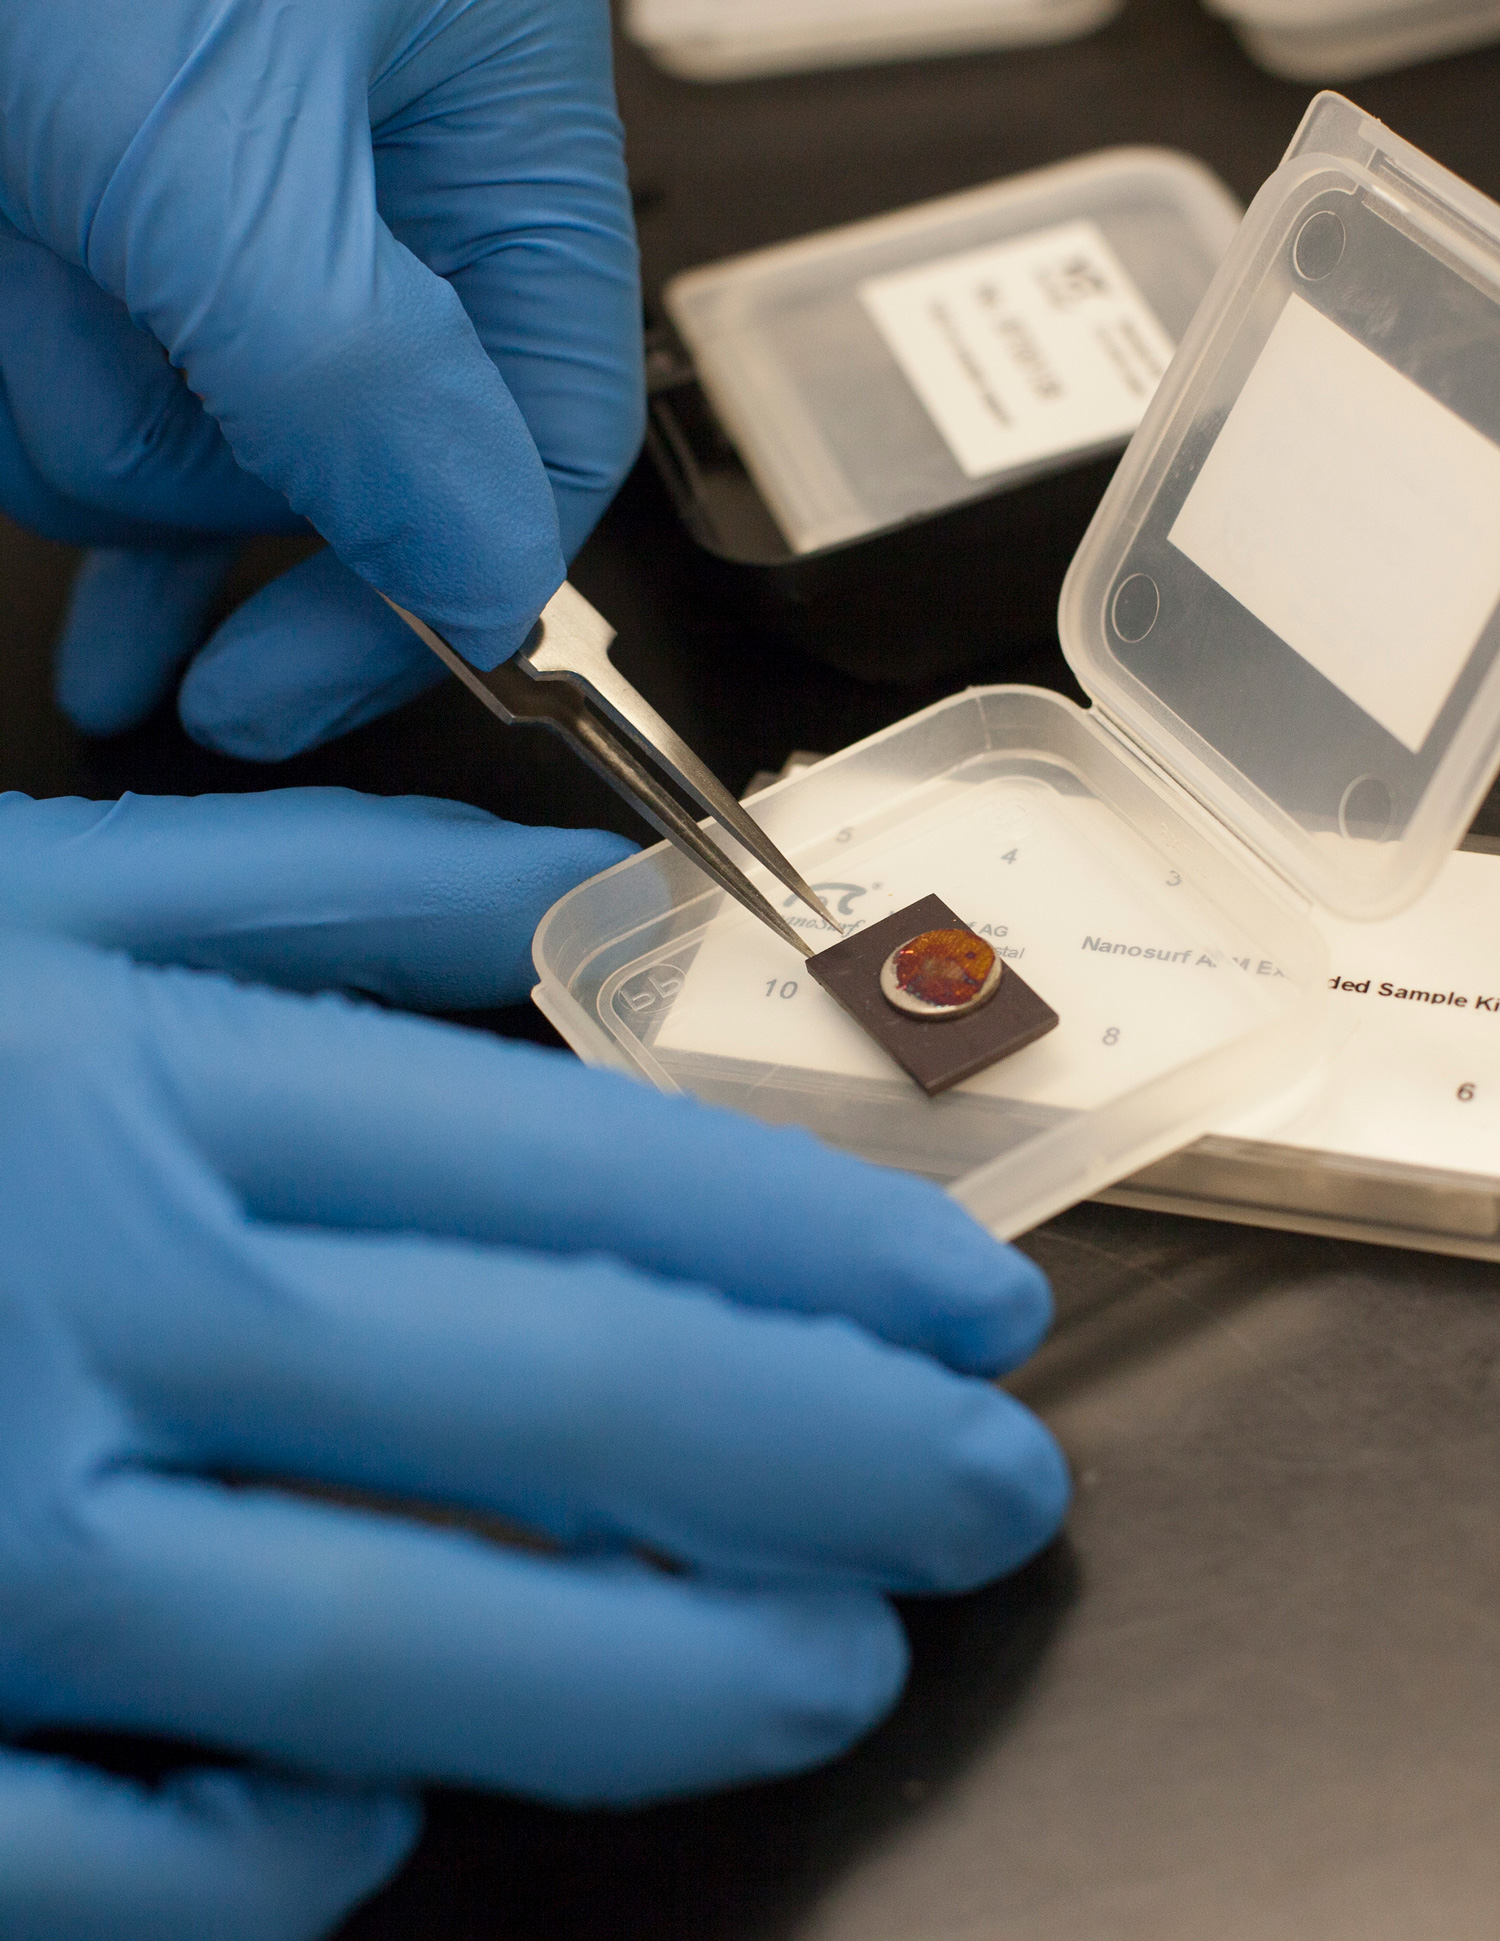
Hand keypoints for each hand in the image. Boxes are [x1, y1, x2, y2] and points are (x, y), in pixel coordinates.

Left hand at [0, 0, 643, 757]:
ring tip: (18, 192)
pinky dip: (21, 322)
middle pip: (318, 457)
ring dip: (48, 354)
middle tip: (83, 329)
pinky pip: (71, 352)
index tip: (273, 690)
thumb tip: (478, 576)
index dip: (411, 601)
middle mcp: (379, 184)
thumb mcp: (220, 133)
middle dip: (168, 447)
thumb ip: (363, 379)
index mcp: (494, 152)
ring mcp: (227, 192)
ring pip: (161, 417)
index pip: (528, 460)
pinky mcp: (105, 193)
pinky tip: (9, 231)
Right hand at [0, 787, 1067, 1938]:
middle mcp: (86, 1308)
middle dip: (827, 1459)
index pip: (566, 1173)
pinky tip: (423, 1802)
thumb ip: (307, 886)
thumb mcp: (23, 899)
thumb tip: (563, 890)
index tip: (963, 1290)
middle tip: (994, 1490)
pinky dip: (322, 1840)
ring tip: (840, 1661)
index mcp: (134, 1084)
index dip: (805, 1247)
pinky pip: (163, 1850)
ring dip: (671, 1674)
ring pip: (414, 1649)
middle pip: (559, 1405)